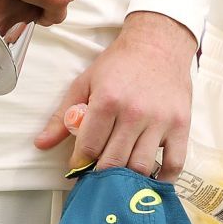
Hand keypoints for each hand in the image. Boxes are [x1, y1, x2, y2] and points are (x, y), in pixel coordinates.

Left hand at [35, 12, 196, 179]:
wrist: (159, 43)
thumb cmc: (120, 63)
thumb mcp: (85, 82)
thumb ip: (62, 116)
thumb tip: (41, 144)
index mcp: (108, 101)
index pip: (88, 148)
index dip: (79, 164)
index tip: (79, 167)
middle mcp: (134, 113)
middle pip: (113, 163)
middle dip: (101, 175)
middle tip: (97, 176)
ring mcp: (160, 120)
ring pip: (141, 167)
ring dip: (128, 179)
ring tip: (120, 179)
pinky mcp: (181, 124)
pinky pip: (175, 163)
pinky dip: (164, 179)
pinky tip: (151, 181)